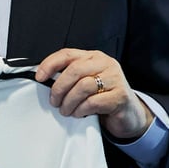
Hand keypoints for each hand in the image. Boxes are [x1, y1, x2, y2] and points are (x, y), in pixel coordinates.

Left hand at [35, 48, 152, 139]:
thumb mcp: (86, 82)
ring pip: (83, 87)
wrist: (129, 113)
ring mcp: (115, 78)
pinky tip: (79, 113)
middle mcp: (105, 64)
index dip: (50, 64)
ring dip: (69, 102)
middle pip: (74, 70)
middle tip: (54, 101)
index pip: (67, 54)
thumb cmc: (103, 96)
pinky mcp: (120, 96)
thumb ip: (70, 77)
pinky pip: (93, 102)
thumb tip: (44, 79)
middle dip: (59, 88)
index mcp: (94, 57)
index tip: (39, 77)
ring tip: (66, 110)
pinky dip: (81, 109)